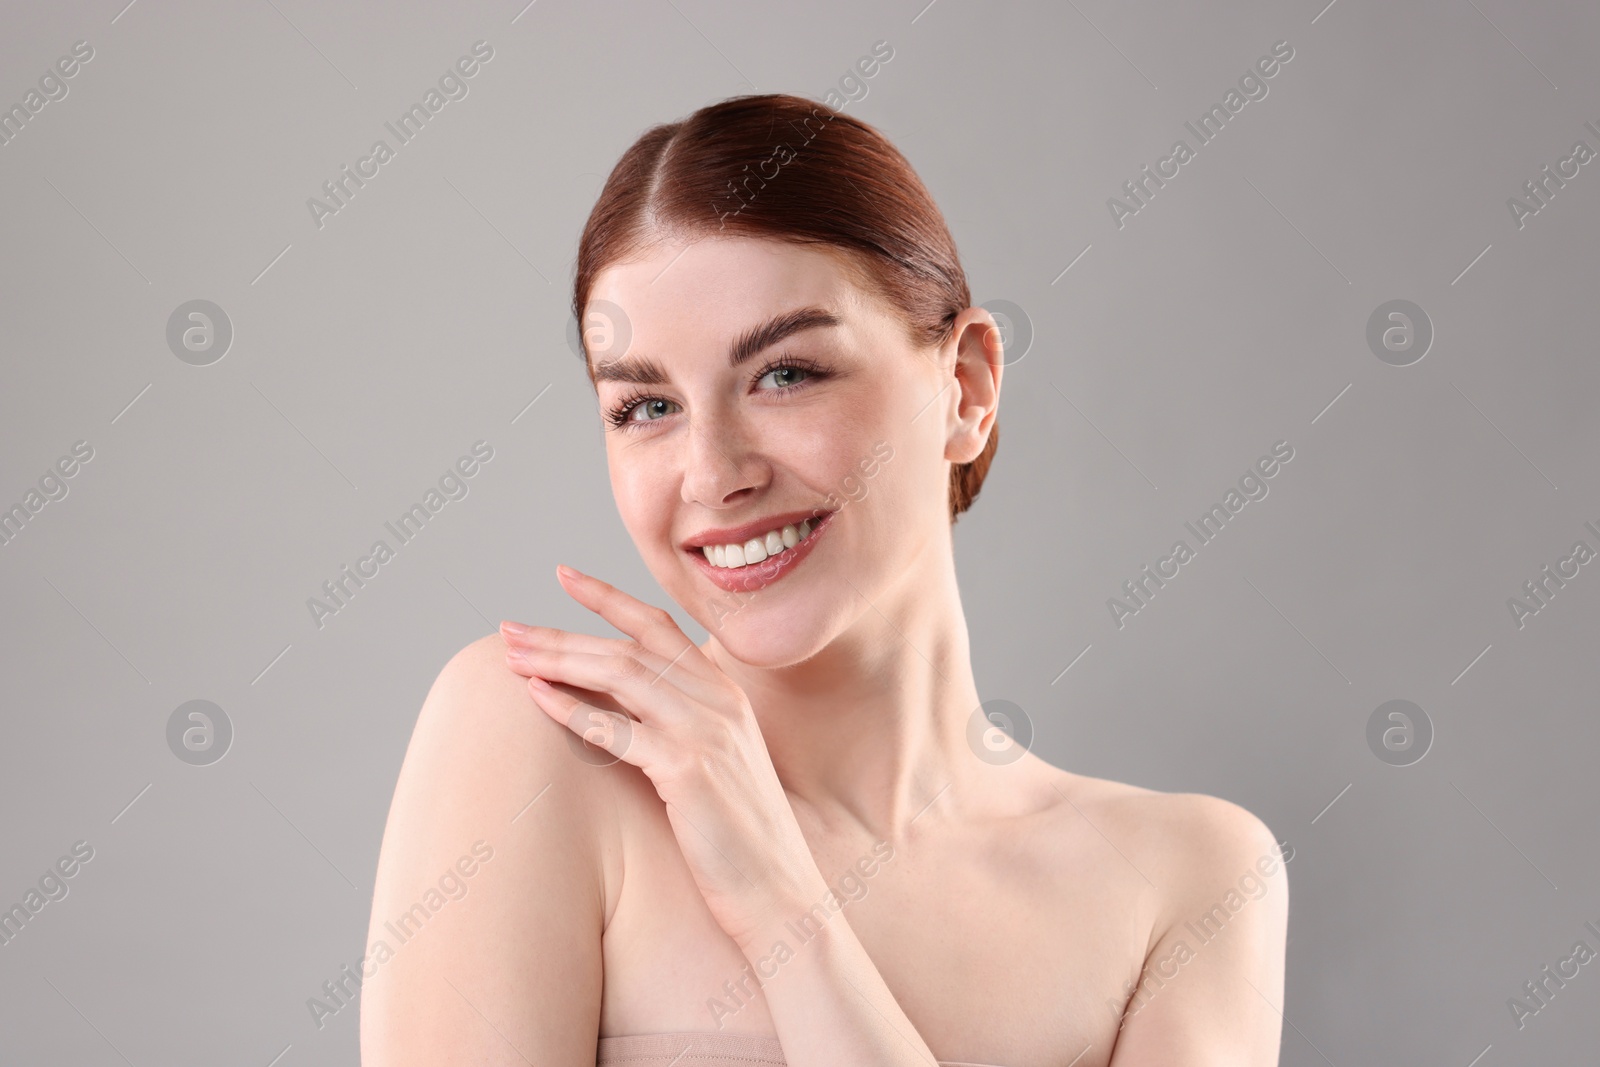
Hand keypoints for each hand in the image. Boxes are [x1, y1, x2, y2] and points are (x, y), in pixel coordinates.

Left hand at [500, 565, 826, 951]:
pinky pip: (617, 729)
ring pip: (620, 674)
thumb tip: (626, 706)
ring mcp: (706, 731)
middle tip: (508, 629)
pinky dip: (572, 710)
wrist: (779, 892)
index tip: (563, 577)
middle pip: (629, 646)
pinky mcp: (689, 769)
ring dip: (558, 660)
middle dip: (563, 633)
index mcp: (725, 692)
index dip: (609, 597)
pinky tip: (537, 699)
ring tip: (511, 657)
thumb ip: (685, 723)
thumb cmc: (740, 838)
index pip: (660, 626)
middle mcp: (718, 700)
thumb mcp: (720, 763)